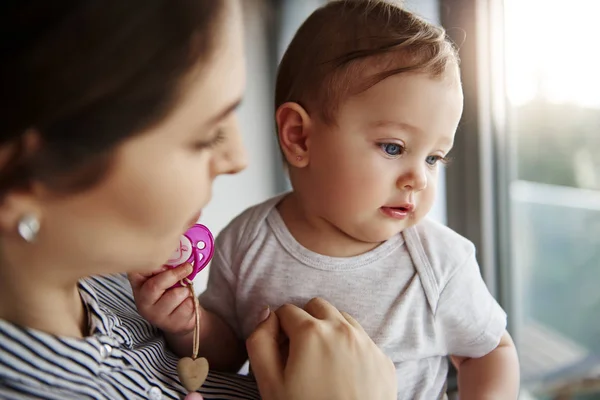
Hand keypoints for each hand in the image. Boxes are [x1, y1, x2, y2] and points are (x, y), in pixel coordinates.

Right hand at [128, 264, 198, 334]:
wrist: (182, 317)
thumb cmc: (173, 290)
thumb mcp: (167, 276)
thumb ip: (167, 266)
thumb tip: (180, 258)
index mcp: (138, 285)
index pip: (136, 271)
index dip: (153, 265)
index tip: (167, 263)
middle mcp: (142, 302)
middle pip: (154, 286)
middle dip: (174, 274)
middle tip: (188, 267)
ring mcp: (155, 316)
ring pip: (175, 295)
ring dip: (186, 290)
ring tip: (184, 292)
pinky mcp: (171, 324)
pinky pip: (187, 305)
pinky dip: (192, 300)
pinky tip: (187, 303)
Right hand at [246, 298, 396, 399]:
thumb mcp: (270, 382)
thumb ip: (260, 341)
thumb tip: (267, 314)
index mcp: (311, 332)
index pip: (286, 310)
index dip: (279, 330)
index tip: (281, 352)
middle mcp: (342, 329)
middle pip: (317, 306)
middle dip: (305, 322)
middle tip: (300, 353)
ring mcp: (367, 343)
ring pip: (342, 319)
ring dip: (329, 330)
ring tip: (322, 362)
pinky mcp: (383, 360)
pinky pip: (363, 340)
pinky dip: (350, 348)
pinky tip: (343, 374)